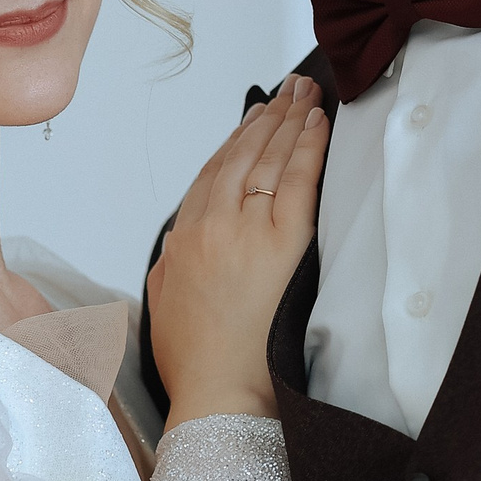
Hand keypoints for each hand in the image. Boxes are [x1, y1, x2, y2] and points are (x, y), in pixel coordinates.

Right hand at [148, 78, 327, 425]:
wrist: (216, 392)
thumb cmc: (195, 361)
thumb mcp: (165, 303)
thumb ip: (170, 263)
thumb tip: (179, 238)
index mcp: (183, 238)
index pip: (211, 175)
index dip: (235, 141)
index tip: (252, 120)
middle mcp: (212, 225)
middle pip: (240, 156)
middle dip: (266, 117)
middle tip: (286, 89)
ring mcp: (245, 230)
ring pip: (267, 159)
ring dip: (288, 120)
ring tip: (305, 93)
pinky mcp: (281, 242)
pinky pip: (297, 180)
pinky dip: (306, 147)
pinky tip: (316, 123)